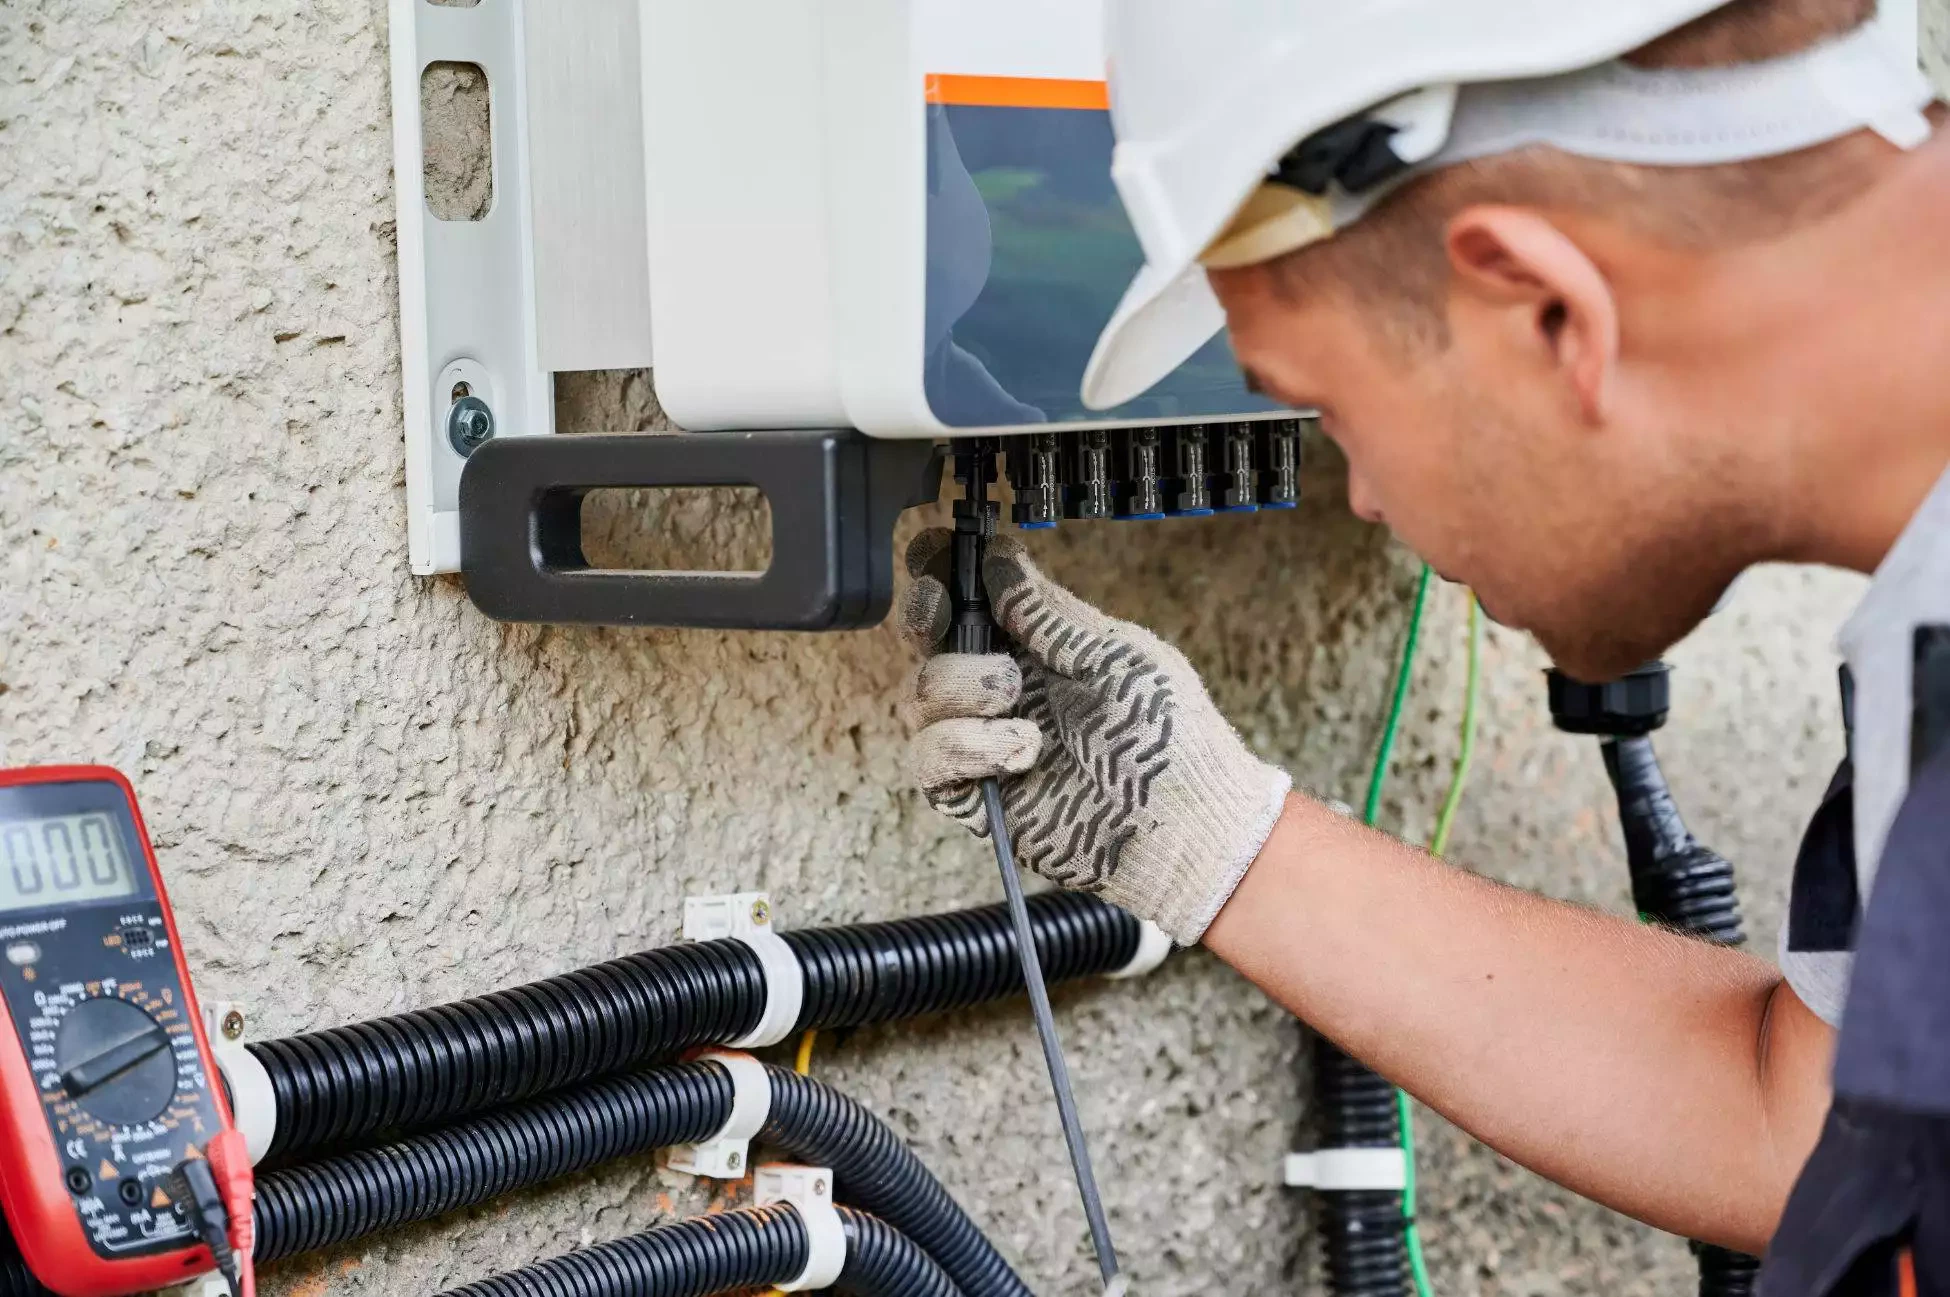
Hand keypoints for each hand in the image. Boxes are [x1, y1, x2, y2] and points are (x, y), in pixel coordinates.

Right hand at [898, 529, 1290, 944]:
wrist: (1183, 824)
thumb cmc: (1169, 737)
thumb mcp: (1117, 656)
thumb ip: (1051, 615)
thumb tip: (1000, 561)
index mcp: (1039, 646)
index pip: (971, 597)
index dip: (942, 571)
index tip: (934, 552)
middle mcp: (1004, 689)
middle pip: (929, 639)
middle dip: (927, 614)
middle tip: (944, 611)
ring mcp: (986, 740)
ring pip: (923, 694)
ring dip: (962, 684)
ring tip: (1016, 701)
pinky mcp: (977, 794)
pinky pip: (929, 759)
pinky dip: (962, 746)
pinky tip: (1018, 751)